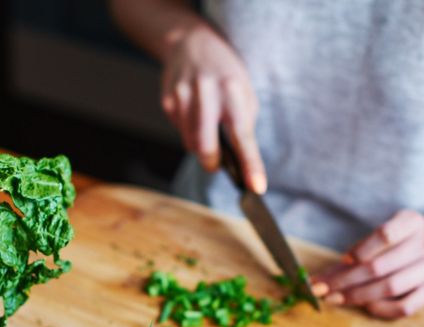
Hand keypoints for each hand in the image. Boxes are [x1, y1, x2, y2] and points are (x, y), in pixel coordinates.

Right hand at [161, 25, 265, 192]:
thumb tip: (240, 160)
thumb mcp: (244, 90)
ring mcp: (182, 96)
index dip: (250, 164)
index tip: (256, 187)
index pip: (243, 135)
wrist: (190, 42)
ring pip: (190, 143)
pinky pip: (180, 132)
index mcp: (232, 90)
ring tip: (208, 126)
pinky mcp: (167, 102)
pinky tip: (194, 114)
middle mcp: (206, 92)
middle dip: (212, 162)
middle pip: (206, 146)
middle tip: (217, 164)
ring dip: (201, 146)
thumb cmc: (224, 72)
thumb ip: (243, 122)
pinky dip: (189, 133)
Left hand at [311, 210, 423, 317]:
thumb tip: (326, 274)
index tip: (341, 261)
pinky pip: (405, 306)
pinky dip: (381, 308)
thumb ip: (363, 248)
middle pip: (380, 266)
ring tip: (336, 299)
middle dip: (346, 280)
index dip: (360, 250)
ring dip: (358, 296)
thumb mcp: (394, 232)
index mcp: (413, 222)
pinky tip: (366, 306)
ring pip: (390, 287)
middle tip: (321, 288)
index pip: (385, 235)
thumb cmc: (410, 241)